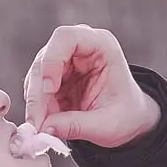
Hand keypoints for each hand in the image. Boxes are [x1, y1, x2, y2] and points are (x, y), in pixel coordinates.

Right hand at [22, 24, 160, 146]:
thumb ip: (76, 126)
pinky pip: (36, 88)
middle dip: (38, 92)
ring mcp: (65, 60)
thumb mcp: (106, 125)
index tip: (49, 89)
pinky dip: (38, 107)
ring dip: (36, 102)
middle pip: (45, 58)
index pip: (67, 37)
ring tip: (44, 127)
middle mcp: (81, 47)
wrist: (129, 119)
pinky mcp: (55, 76)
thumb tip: (44, 129)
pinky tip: (47, 122)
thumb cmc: (126, 115)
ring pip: (36, 75)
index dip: (52, 59)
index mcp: (102, 46)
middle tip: (37, 123)